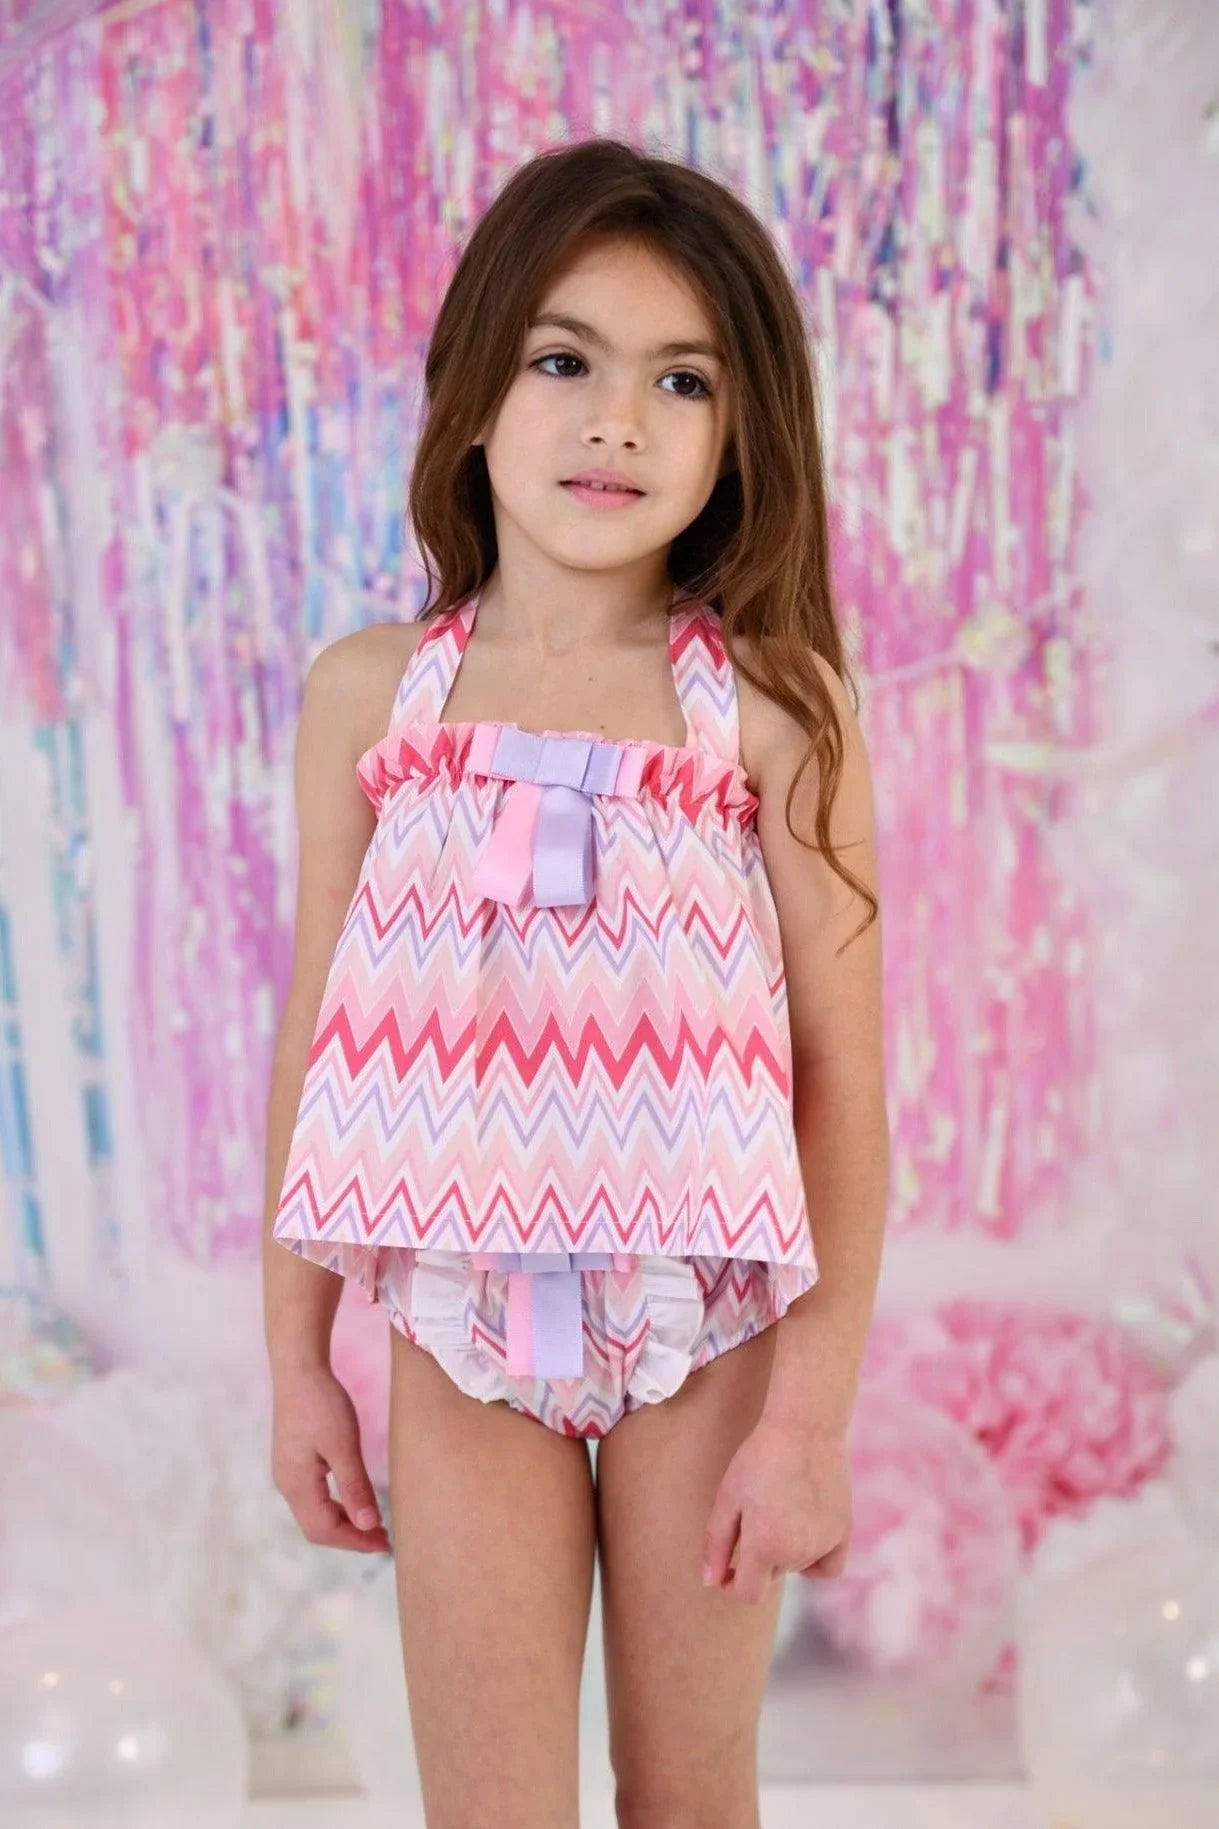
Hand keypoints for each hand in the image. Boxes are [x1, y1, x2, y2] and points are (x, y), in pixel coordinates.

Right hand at [270, 1362, 390, 1554]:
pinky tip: (354, 1499)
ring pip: (315, 1513)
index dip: (355, 1542)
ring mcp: (288, 1473)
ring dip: (344, 1522)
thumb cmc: (322, 1403)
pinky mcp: (293, 1461)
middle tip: (384, 1539)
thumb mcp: (343, 1446)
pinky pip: (313, 1497)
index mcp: (296, 1484)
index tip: (385, 1544)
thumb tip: (369, 1525)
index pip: (324, 1530)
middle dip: (350, 1537)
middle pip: (317, 1527)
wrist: (299, 1369)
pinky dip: (335, 1506)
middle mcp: (287, 1484)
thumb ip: (354, 1487)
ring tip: (374, 1524)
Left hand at [700, 1414, 851, 1604]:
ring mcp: (824, 1543)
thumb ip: (716, 1544)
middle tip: (753, 1515)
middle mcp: (798, 1552)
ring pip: (797, 1567)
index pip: (748, 1593)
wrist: (805, 1427)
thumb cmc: (759, 1458)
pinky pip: (828, 1566)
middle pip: (772, 1575)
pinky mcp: (843, 1531)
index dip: (732, 1585)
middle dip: (757, 1559)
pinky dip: (815, 1560)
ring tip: (778, 1507)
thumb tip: (711, 1582)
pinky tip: (804, 1536)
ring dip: (784, 1552)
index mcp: (765, 1546)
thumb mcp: (728, 1498)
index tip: (727, 1570)